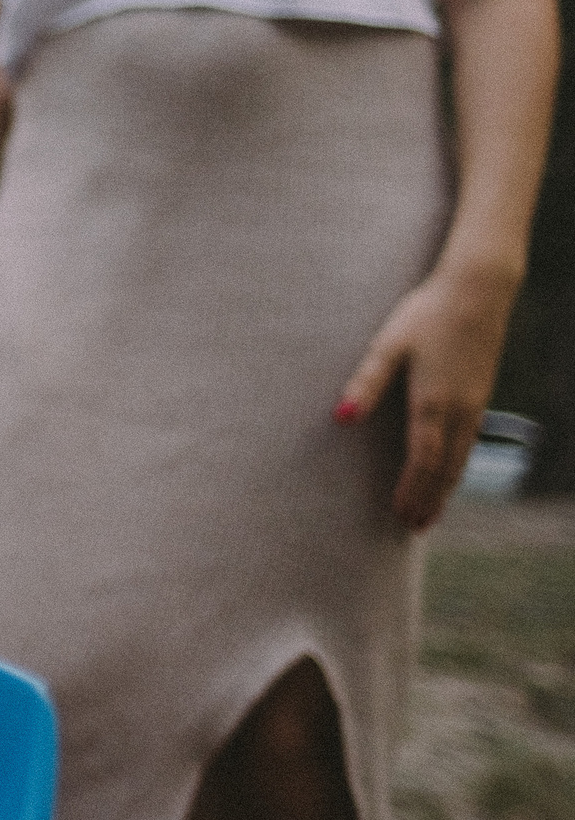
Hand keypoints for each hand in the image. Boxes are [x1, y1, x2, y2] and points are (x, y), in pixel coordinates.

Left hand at [335, 260, 519, 529]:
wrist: (477, 292)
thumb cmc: (425, 314)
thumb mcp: (388, 345)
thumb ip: (365, 383)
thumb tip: (340, 419)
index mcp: (432, 402)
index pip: (422, 461)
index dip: (411, 491)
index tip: (399, 515)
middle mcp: (459, 411)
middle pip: (444, 468)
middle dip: (429, 499)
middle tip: (414, 528)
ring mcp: (475, 405)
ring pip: (461, 459)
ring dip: (445, 488)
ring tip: (432, 513)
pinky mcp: (480, 395)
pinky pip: (470, 444)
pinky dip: (458, 467)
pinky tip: (450, 472)